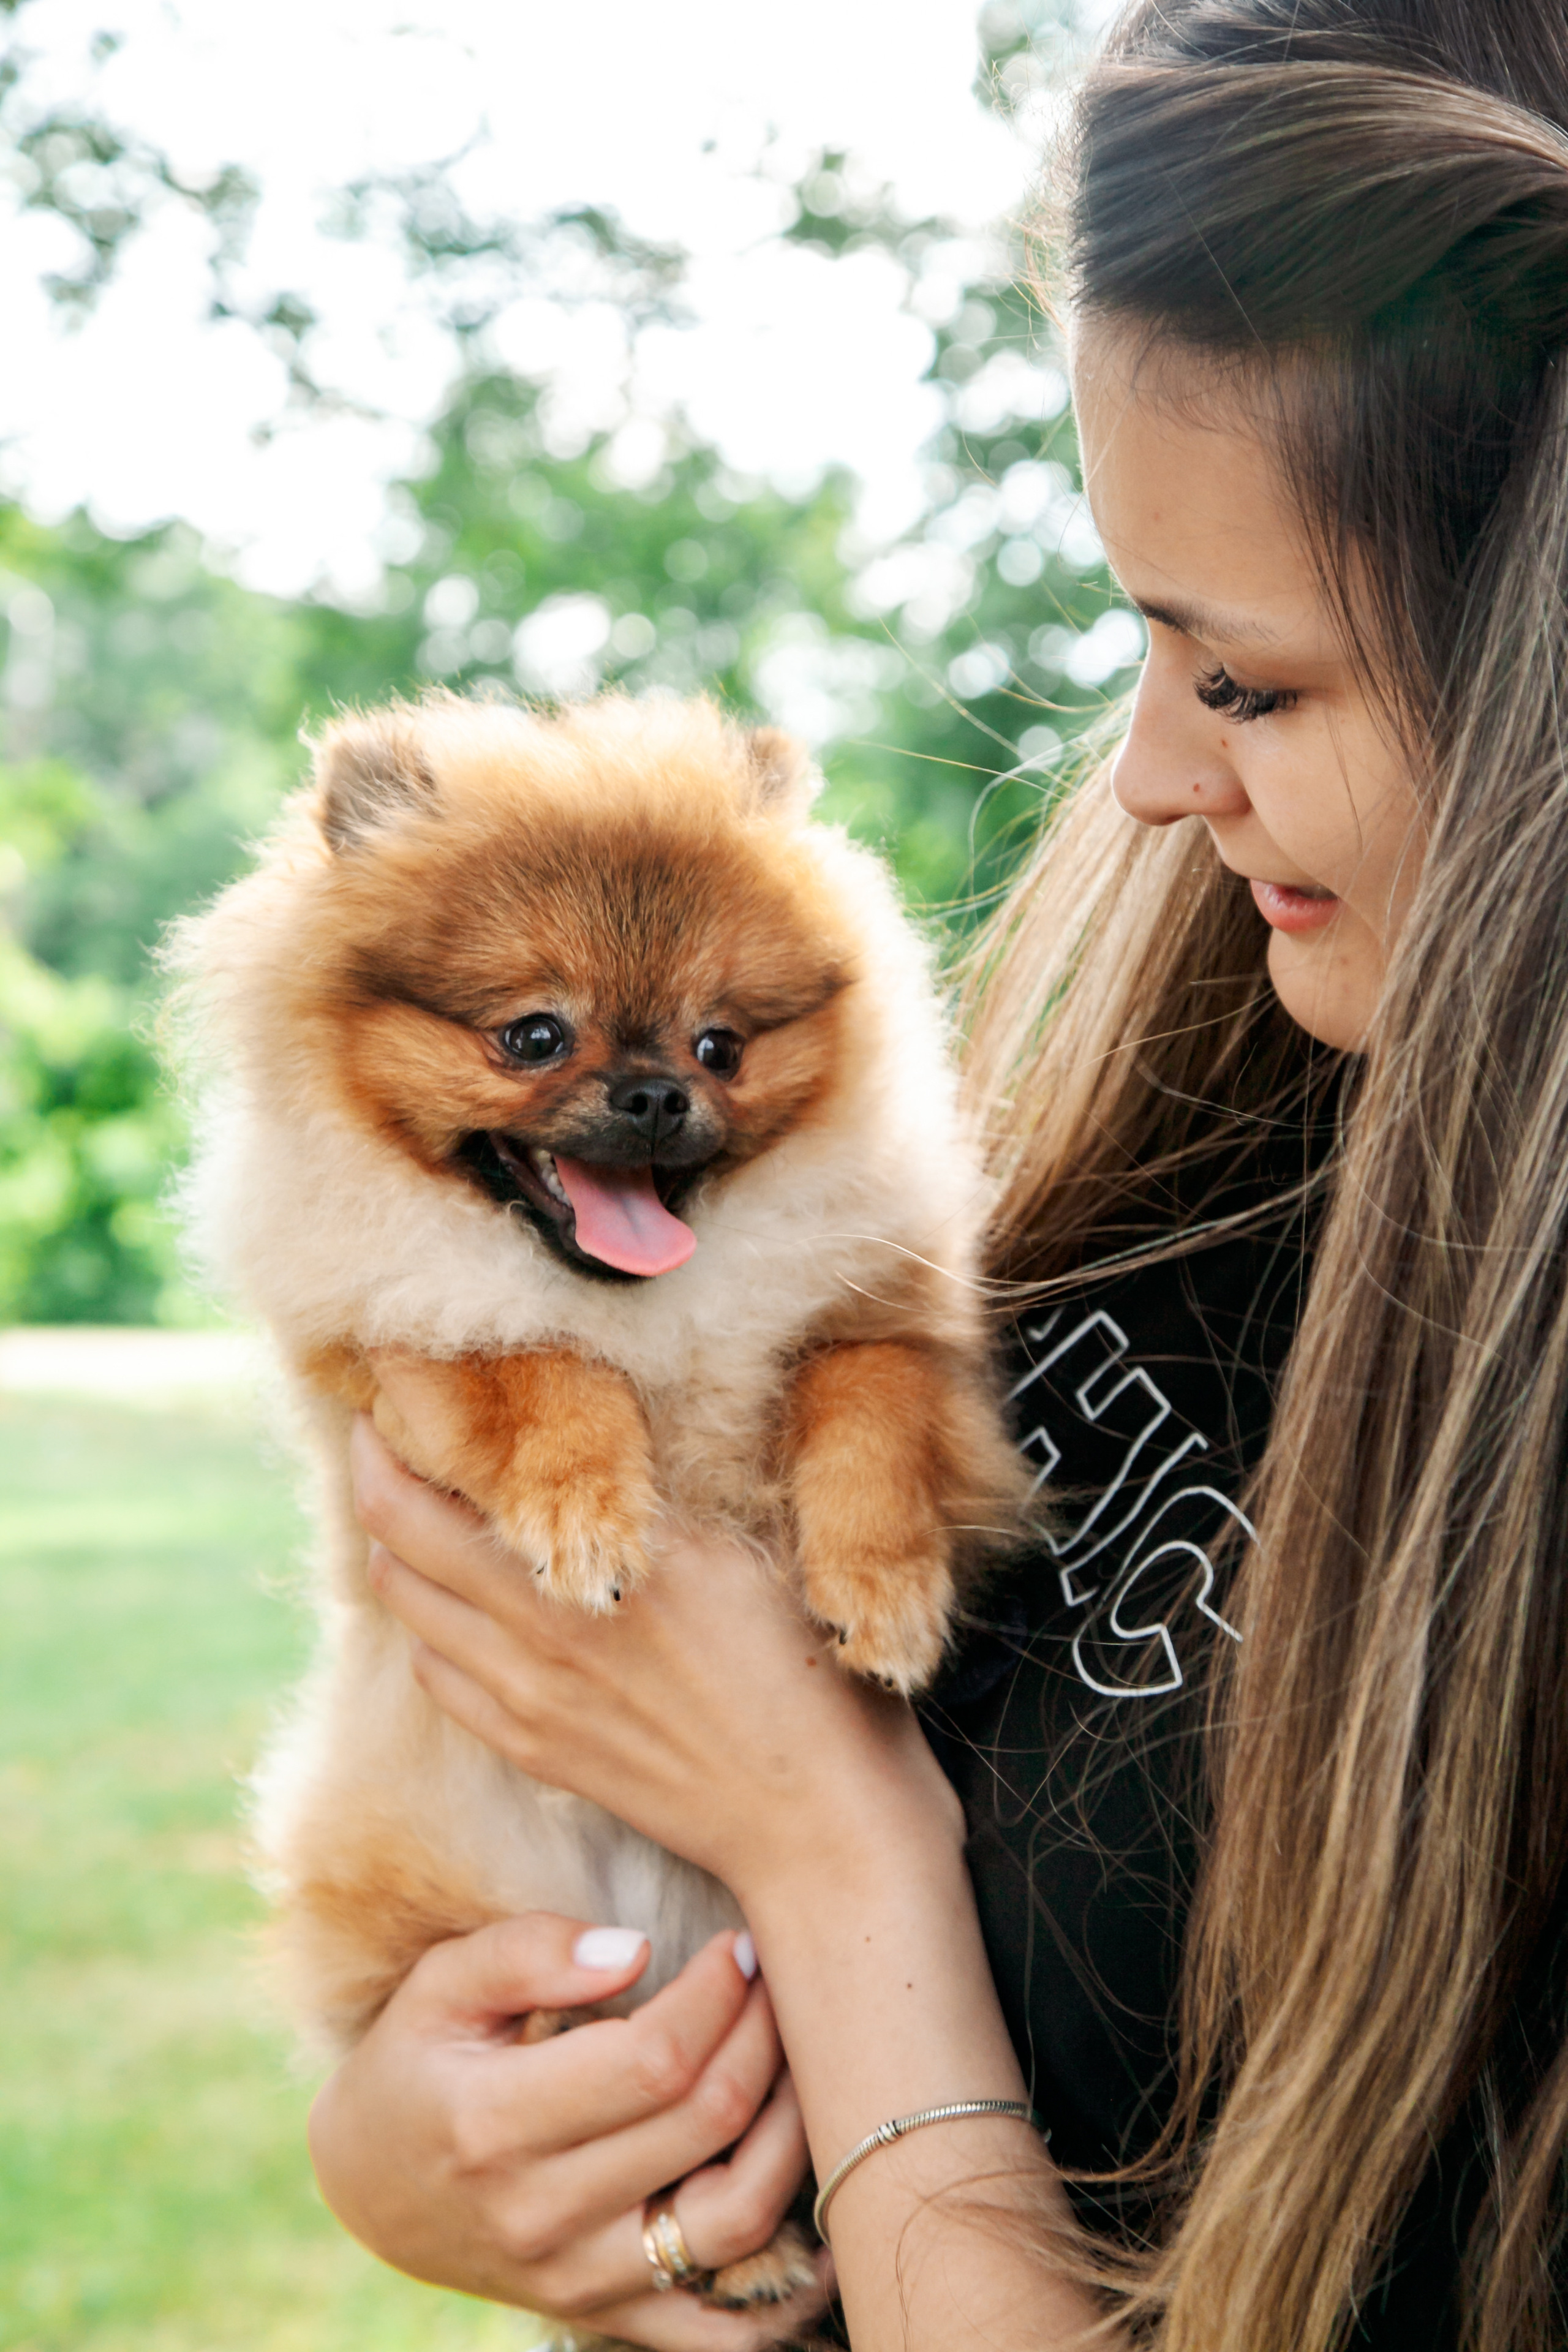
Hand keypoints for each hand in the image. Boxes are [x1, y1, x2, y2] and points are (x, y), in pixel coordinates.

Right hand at [308, 1909, 830, 2348]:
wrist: (371, 2180)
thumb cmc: (418, 2058)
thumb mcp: (441, 1982)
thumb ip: (529, 1952)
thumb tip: (634, 1950)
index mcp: (493, 2124)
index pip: (651, 2059)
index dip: (715, 1995)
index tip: (739, 1946)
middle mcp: (538, 2216)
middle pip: (701, 2123)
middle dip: (761, 2036)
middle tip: (778, 1980)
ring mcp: (576, 2280)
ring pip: (732, 2220)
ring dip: (790, 2136)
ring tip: (802, 2066)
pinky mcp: (604, 2315)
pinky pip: (718, 2332)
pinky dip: (789, 2297)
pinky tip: (832, 2239)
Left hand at [350, 1372, 963, 1902]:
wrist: (816, 1817)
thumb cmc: (808, 1666)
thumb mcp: (747, 1544)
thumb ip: (661, 1485)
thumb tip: (594, 1426)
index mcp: (607, 1550)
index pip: (454, 1473)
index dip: (408, 1418)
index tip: (403, 1378)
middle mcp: (545, 1619)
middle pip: (397, 1527)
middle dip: (377, 1464)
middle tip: (384, 1425)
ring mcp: (528, 1692)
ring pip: (405, 1600)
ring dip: (394, 1543)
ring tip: (414, 1504)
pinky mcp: (532, 1747)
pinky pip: (436, 1672)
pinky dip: (426, 1623)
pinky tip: (453, 1603)